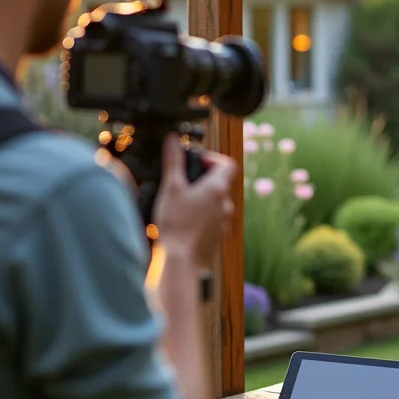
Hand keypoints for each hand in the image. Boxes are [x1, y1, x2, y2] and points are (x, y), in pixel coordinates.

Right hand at [152, 134, 236, 266]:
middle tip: (184, 182)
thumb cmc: (175, 223)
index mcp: (218, 189)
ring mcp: (224, 222)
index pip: (228, 164)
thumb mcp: (171, 187)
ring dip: (202, 199)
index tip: (197, 163)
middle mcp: (226, 204)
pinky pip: (213, 219)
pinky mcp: (218, 236)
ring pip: (217, 202)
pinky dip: (202, 216)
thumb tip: (173, 139)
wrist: (180, 260)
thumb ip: (174, 161)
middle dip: (204, 180)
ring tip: (181, 203)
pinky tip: (184, 221)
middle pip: (221, 183)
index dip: (213, 159)